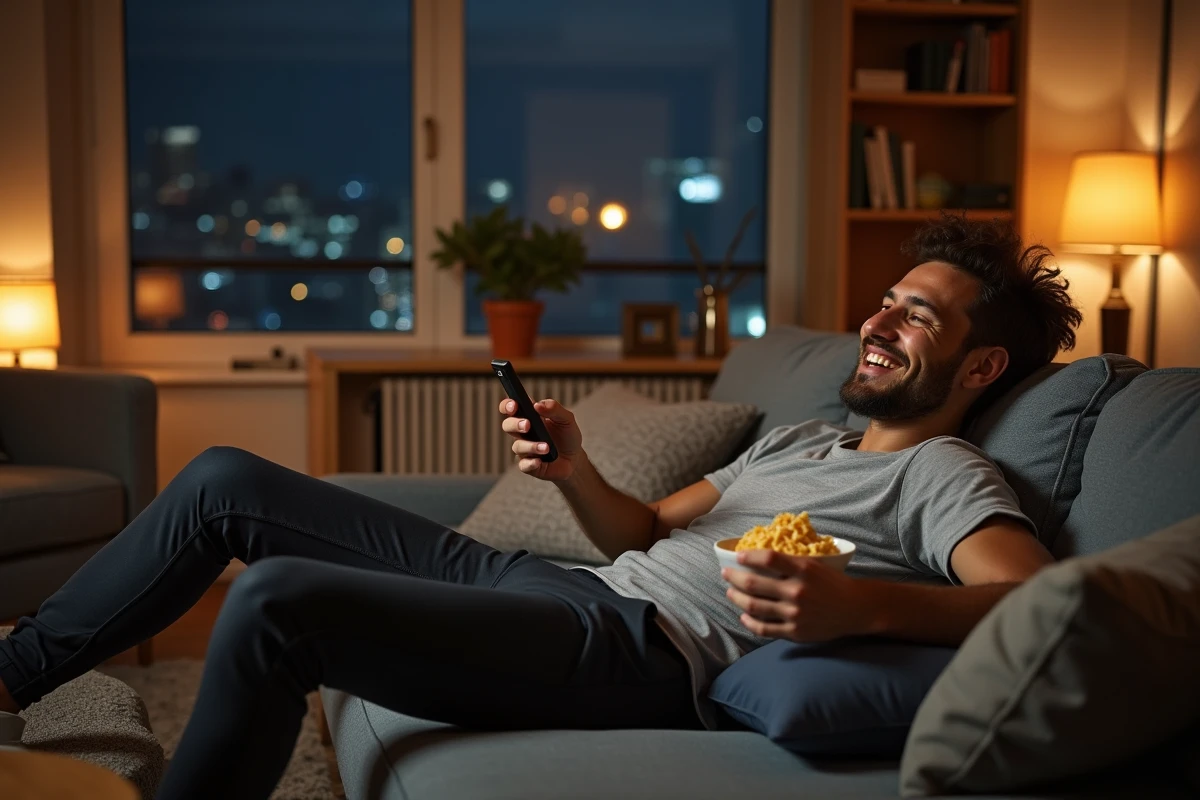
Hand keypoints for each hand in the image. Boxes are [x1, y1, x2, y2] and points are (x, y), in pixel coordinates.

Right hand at [498, 397, 583, 481]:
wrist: (575, 459)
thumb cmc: (567, 436)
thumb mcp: (566, 419)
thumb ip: (554, 409)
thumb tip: (538, 405)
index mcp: (529, 416)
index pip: (510, 407)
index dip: (507, 405)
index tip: (514, 406)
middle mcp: (523, 432)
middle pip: (507, 425)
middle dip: (514, 424)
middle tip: (527, 425)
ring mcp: (524, 449)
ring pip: (517, 446)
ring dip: (531, 446)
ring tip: (546, 447)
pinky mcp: (528, 465)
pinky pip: (523, 465)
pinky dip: (531, 463)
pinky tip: (539, 461)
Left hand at [721, 550, 877, 642]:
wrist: (855, 609)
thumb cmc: (833, 583)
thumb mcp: (815, 565)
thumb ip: (790, 563)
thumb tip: (760, 556)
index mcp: (804, 570)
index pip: (769, 559)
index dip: (749, 556)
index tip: (738, 556)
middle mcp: (798, 592)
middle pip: (754, 584)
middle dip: (734, 578)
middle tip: (725, 574)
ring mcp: (795, 614)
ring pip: (754, 606)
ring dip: (737, 598)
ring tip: (730, 593)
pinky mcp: (795, 632)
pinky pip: (764, 629)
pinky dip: (749, 622)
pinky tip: (743, 616)